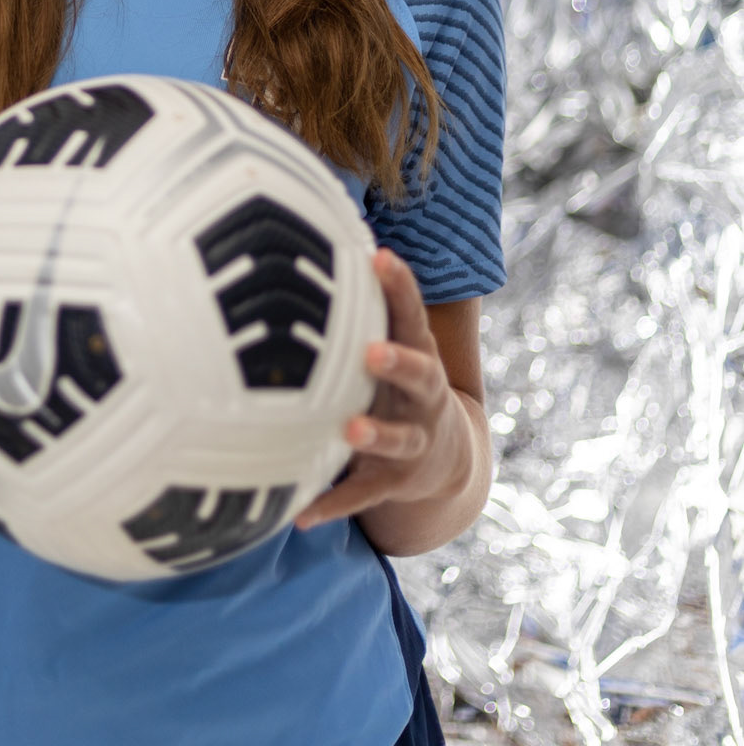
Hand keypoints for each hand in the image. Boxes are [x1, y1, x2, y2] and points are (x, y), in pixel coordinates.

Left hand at [294, 250, 472, 529]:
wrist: (447, 460)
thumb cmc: (399, 383)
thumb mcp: (395, 343)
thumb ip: (362, 304)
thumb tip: (310, 230)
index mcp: (420, 358)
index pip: (413, 317)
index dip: (400, 287)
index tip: (379, 258)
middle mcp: (421, 400)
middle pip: (420, 377)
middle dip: (398, 363)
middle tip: (372, 351)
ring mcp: (411, 443)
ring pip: (396, 441)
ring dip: (373, 435)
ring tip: (348, 430)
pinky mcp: (392, 482)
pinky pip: (360, 495)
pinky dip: (330, 504)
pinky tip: (298, 515)